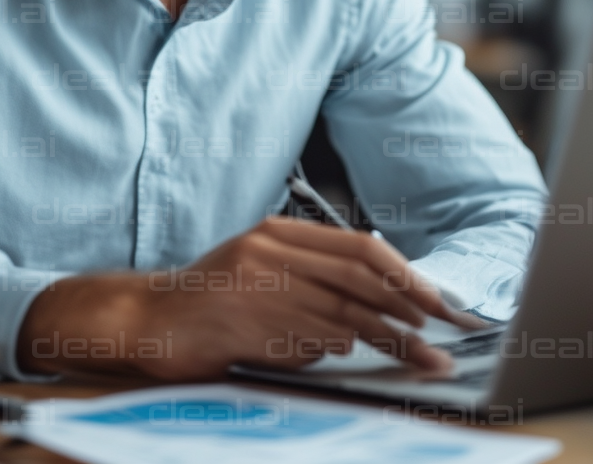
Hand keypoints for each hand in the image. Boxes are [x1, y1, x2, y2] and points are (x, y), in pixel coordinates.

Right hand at [17, 216, 472, 379]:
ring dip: (391, 340)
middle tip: (446, 333)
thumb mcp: (264, 274)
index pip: (361, 247)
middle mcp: (272, 249)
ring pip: (343, 312)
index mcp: (281, 232)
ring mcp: (258, 282)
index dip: (406, 274)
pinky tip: (339, 356)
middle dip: (412, 307)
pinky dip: (333, 350)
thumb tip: (377, 308)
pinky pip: (308, 338)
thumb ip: (313, 280)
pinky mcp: (245, 318)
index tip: (438, 302)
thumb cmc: (212, 301)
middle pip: (361, 276)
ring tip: (424, 360)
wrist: (146, 317)